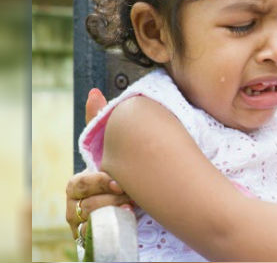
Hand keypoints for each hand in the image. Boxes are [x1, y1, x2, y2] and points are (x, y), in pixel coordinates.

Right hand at [66, 88, 132, 239]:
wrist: (146, 205)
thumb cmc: (128, 175)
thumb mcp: (120, 149)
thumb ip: (105, 123)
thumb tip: (93, 92)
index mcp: (84, 183)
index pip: (79, 181)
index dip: (95, 180)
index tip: (114, 177)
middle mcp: (80, 204)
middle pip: (80, 201)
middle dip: (104, 192)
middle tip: (125, 188)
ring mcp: (85, 222)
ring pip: (87, 216)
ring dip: (111, 207)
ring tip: (132, 202)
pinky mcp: (93, 236)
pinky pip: (90, 235)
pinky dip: (107, 225)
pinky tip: (126, 217)